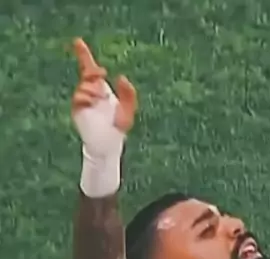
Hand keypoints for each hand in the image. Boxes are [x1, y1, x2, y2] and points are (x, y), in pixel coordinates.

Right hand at [71, 39, 136, 156]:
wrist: (108, 143)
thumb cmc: (118, 128)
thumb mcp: (128, 109)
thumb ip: (129, 94)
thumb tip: (121, 77)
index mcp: (100, 88)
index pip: (89, 68)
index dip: (83, 54)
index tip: (77, 41)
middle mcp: (89, 91)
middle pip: (86, 73)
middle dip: (93, 71)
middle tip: (101, 74)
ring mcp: (82, 100)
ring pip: (84, 86)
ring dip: (93, 89)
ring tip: (101, 99)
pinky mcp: (77, 109)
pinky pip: (79, 97)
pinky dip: (87, 97)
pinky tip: (93, 103)